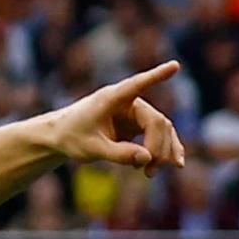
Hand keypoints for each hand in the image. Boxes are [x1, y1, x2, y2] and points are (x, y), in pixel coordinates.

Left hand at [34, 61, 184, 173]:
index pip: (138, 84)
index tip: (175, 65)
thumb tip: (147, 158)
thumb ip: (118, 154)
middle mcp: (129, 102)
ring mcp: (135, 114)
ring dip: (162, 152)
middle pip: (157, 122)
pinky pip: (160, 136)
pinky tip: (176, 164)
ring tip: (150, 173)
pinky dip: (166, 150)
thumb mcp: (91, 149)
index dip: (157, 76)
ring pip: (163, 130)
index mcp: (113, 98)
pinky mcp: (138, 126)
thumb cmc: (71, 137)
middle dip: (157, 147)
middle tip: (148, 170)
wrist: (62, 138)